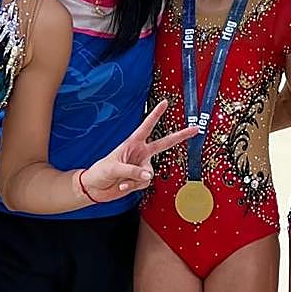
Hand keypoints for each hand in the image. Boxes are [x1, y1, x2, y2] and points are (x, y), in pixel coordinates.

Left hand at [79, 100, 197, 202]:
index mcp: (132, 143)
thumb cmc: (101, 172)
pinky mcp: (140, 179)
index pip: (147, 126)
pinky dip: (133, 187)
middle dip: (180, 136)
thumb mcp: (114, 168)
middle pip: (164, 143)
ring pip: (149, 173)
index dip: (156, 114)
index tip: (165, 102)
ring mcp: (142, 166)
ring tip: (122, 180)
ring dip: (135, 179)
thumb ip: (132, 171)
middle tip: (195, 129)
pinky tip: (123, 186)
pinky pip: (143, 184)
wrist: (96, 189)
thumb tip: (147, 175)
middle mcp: (140, 153)